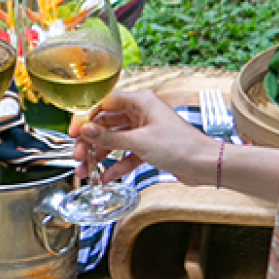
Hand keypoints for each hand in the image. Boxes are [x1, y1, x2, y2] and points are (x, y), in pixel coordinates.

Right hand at [75, 91, 219, 186]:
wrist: (204, 165)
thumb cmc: (179, 146)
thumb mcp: (139, 141)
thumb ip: (109, 137)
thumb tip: (86, 130)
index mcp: (140, 101)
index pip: (104, 103)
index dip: (86, 117)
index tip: (74, 132)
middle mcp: (142, 113)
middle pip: (107, 123)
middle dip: (91, 140)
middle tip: (78, 155)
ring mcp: (146, 130)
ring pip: (115, 140)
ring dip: (100, 155)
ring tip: (86, 170)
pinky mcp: (150, 147)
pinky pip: (127, 154)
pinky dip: (117, 164)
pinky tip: (105, 177)